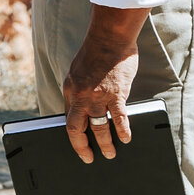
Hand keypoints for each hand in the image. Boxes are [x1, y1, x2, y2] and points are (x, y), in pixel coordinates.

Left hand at [62, 24, 140, 164]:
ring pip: (98, 127)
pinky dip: (122, 131)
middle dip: (81, 147)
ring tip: (110, 153)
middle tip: (89, 158)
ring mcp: (98, 95)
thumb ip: (80, 89)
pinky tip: (126, 138)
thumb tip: (85, 108)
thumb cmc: (97, 51)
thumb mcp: (78, 70)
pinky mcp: (116, 93)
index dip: (72, 134)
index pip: (67, 118)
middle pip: (76, 128)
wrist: (109, 36)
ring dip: (104, 144)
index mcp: (70, 88)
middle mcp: (81, 94)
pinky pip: (118, 118)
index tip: (77, 145)